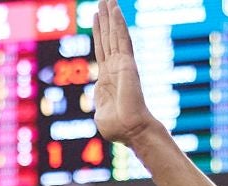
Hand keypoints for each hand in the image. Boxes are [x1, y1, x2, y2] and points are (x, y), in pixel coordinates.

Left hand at [92, 0, 162, 146]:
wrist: (131, 129)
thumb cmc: (117, 129)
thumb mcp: (101, 114)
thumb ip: (99, 104)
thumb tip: (99, 105)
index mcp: (107, 78)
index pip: (102, 50)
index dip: (99, 33)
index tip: (96, 17)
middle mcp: (115, 68)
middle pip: (108, 37)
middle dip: (104, 19)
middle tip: (101, 1)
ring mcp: (121, 64)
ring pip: (114, 34)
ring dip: (110, 16)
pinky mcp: (127, 63)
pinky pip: (121, 38)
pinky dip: (118, 23)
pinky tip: (115, 8)